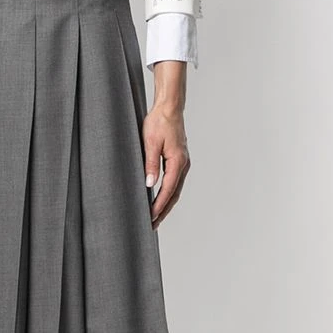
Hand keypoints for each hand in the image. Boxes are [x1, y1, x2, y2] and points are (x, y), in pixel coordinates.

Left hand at [142, 101, 189, 228]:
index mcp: (177, 161)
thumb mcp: (150, 142)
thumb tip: (150, 184)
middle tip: (152, 225)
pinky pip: (175, 182)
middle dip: (163, 211)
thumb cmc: (159, 122)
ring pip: (175, 190)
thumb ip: (150, 164)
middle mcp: (183, 164)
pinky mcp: (179, 160)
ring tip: (156, 217)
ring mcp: (183, 163)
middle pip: (174, 194)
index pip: (168, 190)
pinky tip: (160, 200)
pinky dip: (168, 194)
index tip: (150, 217)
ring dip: (166, 204)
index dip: (159, 205)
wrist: (169, 108)